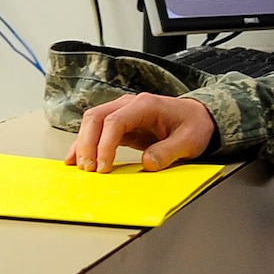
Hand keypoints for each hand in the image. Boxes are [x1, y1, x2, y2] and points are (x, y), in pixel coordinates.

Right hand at [65, 93, 215, 172]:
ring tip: (79, 167)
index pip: (115, 121)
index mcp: (146, 105)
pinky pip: (97, 131)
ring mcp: (123, 112)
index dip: (105, 144)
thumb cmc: (194, 125)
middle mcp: (130, 105)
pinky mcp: (120, 124)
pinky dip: (85, 144)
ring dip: (83, 144)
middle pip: (96, 118)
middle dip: (87, 144)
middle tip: (88, 169)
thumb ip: (169, 151)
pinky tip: (75, 158)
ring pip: (92, 122)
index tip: (103, 167)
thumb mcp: (189, 141)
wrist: (198, 117)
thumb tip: (148, 163)